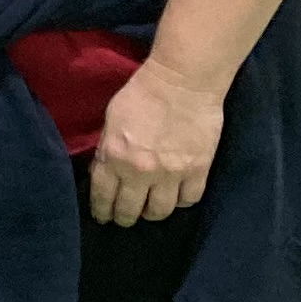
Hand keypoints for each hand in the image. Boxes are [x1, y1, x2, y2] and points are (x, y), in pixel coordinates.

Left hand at [89, 61, 225, 224]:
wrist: (182, 83)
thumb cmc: (141, 94)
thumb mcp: (110, 121)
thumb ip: (107, 150)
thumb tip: (104, 173)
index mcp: (113, 157)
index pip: (103, 196)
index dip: (102, 211)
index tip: (103, 217)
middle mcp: (140, 171)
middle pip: (130, 210)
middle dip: (124, 218)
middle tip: (125, 218)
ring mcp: (171, 174)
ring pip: (159, 211)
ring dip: (152, 213)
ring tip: (150, 209)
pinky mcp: (198, 171)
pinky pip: (189, 200)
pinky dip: (181, 201)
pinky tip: (176, 196)